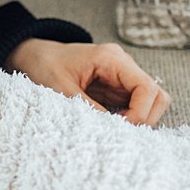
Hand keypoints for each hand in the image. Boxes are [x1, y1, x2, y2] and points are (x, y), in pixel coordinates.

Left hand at [7, 39, 170, 125]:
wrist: (33, 56)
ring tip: (114, 130)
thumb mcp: (62, 90)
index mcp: (112, 59)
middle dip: (145, 118)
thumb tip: (111, 132)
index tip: (121, 129)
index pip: (147, 88)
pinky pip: (135, 105)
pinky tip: (110, 126)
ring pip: (150, 102)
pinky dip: (129, 119)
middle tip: (121, 132)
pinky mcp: (116, 88)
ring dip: (139, 120)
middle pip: (157, 95)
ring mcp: (122, 77)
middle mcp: (123, 66)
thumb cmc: (45, 67)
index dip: (140, 113)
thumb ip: (88, 110)